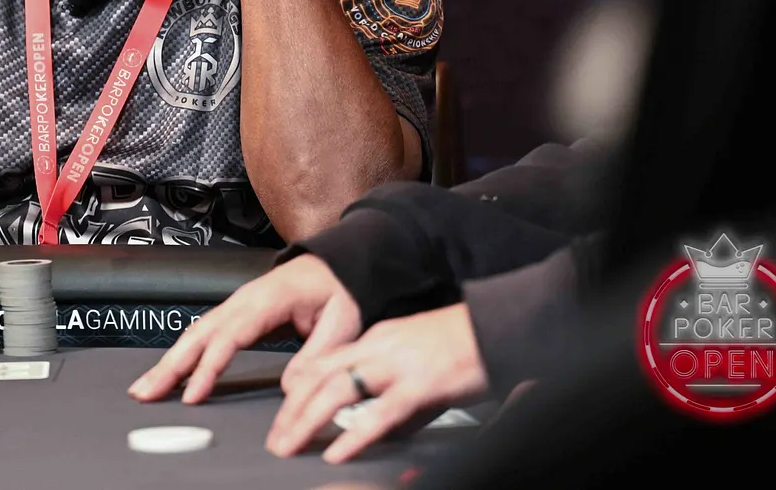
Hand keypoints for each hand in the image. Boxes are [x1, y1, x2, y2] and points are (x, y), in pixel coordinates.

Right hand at [129, 255, 358, 403]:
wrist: (338, 265)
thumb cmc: (340, 290)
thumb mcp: (341, 323)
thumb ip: (316, 355)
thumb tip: (291, 389)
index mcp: (268, 299)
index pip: (229, 336)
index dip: (208, 367)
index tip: (193, 393)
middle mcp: (244, 299)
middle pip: (199, 333)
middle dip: (170, 364)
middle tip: (145, 392)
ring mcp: (238, 304)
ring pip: (195, 333)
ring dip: (168, 361)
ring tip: (145, 388)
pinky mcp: (238, 313)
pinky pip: (204, 334)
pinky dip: (183, 353)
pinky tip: (170, 371)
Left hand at [267, 303, 487, 462]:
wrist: (500, 325)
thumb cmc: (463, 344)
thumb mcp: (415, 362)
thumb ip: (392, 394)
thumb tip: (374, 429)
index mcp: (375, 339)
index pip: (323, 363)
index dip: (296, 391)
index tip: (282, 416)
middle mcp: (378, 347)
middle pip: (320, 377)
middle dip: (291, 411)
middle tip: (275, 440)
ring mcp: (397, 364)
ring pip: (338, 391)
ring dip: (307, 421)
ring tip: (289, 446)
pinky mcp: (421, 384)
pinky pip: (380, 412)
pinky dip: (354, 435)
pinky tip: (337, 452)